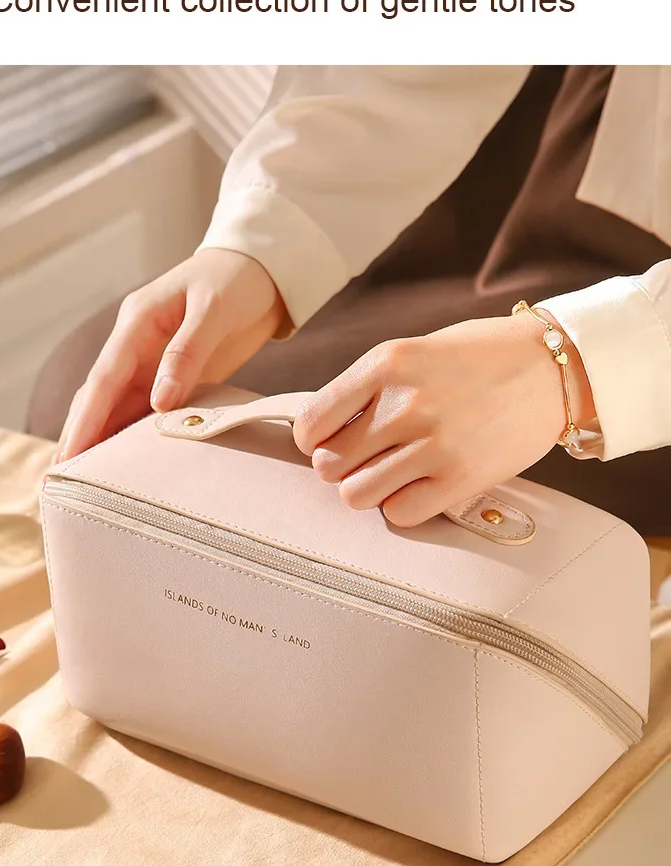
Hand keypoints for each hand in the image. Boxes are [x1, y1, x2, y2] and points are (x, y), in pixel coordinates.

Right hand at [54, 249, 285, 461]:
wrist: (260, 272)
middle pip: (99, 396)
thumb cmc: (235, 282)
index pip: (104, 377)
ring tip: (81, 482)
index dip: (86, 419)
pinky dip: (129, 435)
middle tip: (58, 480)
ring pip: (116, 407)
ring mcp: (150, 362)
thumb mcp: (213, 310)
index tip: (71, 455)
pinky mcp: (170, 377)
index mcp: (137, 322)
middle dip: (78, 436)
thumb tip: (160, 401)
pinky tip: (121, 464)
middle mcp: (134, 344)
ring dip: (100, 441)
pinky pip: (143, 410)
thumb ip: (186, 353)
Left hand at [293, 312, 594, 527]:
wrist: (552, 368)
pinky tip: (420, 486)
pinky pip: (399, 514)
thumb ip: (367, 387)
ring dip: (369, 489)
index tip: (326, 442)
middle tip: (367, 458)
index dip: (313, 440)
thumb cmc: (478, 358)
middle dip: (341, 466)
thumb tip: (322, 431)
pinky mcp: (459, 479)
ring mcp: (432, 444)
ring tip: (393, 473)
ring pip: (357, 495)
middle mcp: (404, 404)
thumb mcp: (413, 352)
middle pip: (329, 465)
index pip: (312, 423)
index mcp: (385, 364)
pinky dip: (403, 506)